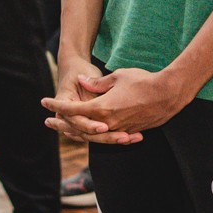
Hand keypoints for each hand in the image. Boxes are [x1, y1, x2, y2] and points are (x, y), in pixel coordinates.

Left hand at [42, 66, 191, 142]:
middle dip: (61, 124)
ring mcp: (119, 129)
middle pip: (78, 127)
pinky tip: (90, 131)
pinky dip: (95, 134)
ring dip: (77, 131)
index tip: (44, 101)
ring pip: (93, 135)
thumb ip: (97, 82)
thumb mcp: (117, 76)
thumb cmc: (143, 81)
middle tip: (48, 122)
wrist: (168, 94)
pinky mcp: (129, 132)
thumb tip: (82, 81)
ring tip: (65, 129)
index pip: (73, 109)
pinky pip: (107, 136)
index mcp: (102, 107)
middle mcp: (108, 122)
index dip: (56, 105)